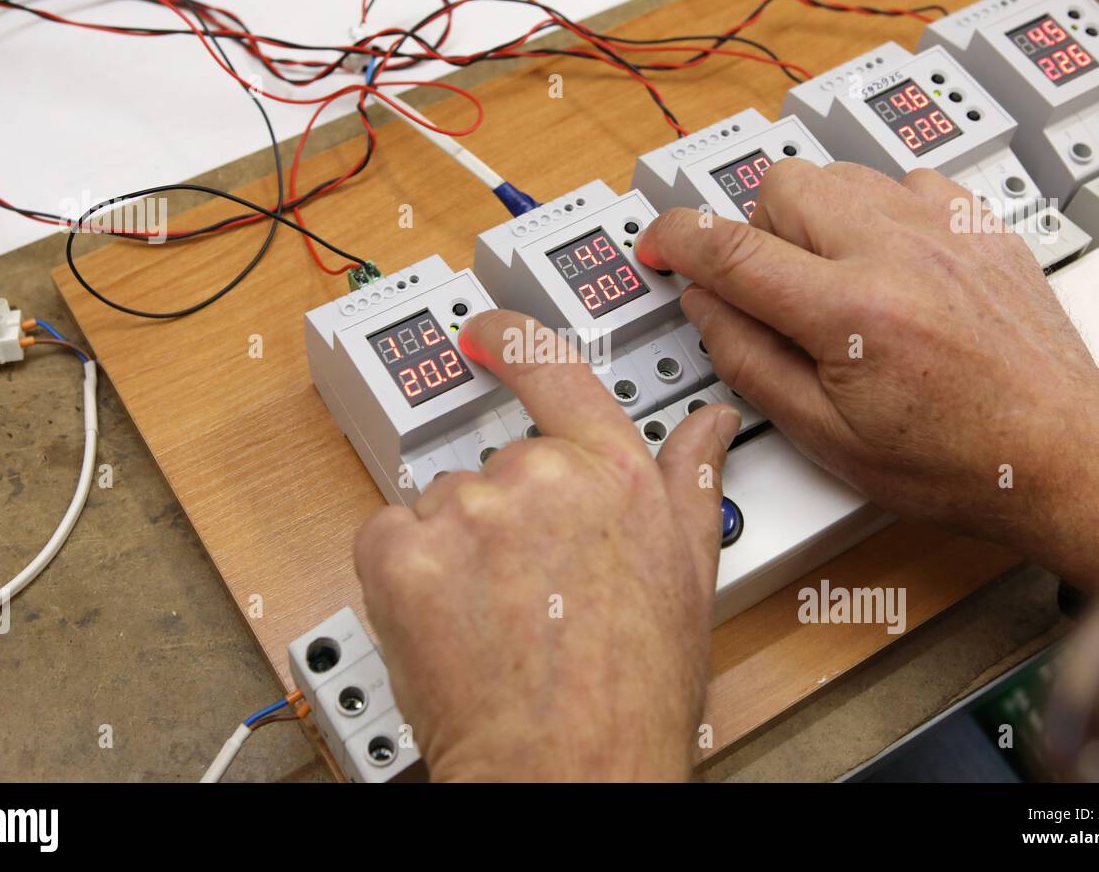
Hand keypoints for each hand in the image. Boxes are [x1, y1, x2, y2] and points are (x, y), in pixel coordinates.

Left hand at [354, 309, 741, 780]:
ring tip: (495, 616)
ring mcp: (467, 511)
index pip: (555, 372)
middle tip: (529, 586)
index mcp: (614, 472)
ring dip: (456, 548)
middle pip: (497, 462)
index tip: (486, 327)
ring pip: (441, 503)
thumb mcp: (690, 576)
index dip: (513, 339)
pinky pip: (388, 536)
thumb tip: (711, 425)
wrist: (568, 770)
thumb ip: (694, 480)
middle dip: (505, 515)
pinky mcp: (401, 553)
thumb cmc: (633, 693)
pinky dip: (405, 573)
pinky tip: (448, 621)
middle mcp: (540, 476)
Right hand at [636, 160, 1098, 589]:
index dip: (676, 237)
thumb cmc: (956, 462)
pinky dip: (876, 213)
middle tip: (768, 290)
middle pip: (782, 184)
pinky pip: (904, 181)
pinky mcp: (981, 226)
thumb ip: (749, 361)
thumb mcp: (825, 438)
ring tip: (830, 281)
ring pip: (840, 173)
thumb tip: (704, 304)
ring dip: (812, 218)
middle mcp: (899, 252)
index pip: (731, 247)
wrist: (1060, 457)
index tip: (659, 243)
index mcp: (852, 311)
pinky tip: (885, 264)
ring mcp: (947, 231)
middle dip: (754, 230)